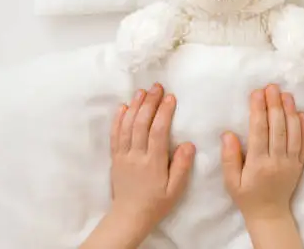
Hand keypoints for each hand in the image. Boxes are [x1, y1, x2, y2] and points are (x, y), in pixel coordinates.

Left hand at [80, 84, 194, 248]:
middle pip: (141, 123)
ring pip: (127, 126)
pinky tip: (123, 107)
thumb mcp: (175, 190)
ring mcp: (123, 155)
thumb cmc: (156, 203)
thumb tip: (188, 144)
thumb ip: (181, 167)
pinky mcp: (115, 157)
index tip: (170, 97)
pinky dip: (118, 119)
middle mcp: (136, 156)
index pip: (158, 131)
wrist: (130, 216)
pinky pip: (115, 135)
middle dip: (149, 102)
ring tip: (142, 91)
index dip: (163, 112)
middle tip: (157, 87)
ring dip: (135, 106)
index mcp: (153, 163)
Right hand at [221, 84, 303, 248]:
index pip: (259, 131)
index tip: (257, 93)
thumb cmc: (246, 196)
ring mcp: (291, 162)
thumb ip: (229, 158)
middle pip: (278, 128)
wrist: (269, 215)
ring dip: (290, 112)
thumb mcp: (230, 181)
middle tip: (272, 87)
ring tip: (286, 94)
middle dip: (274, 105)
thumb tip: (228, 134)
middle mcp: (277, 161)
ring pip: (294, 133)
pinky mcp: (300, 164)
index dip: (258, 110)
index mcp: (258, 164)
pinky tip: (301, 113)